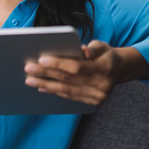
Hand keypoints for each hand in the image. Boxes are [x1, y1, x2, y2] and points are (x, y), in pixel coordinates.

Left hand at [24, 40, 148, 105]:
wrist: (120, 71)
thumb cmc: (106, 55)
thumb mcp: (104, 46)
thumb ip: (94, 47)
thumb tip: (83, 50)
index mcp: (105, 68)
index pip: (77, 67)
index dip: (58, 63)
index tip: (41, 59)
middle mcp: (102, 85)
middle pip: (68, 79)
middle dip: (46, 73)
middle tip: (28, 68)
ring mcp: (98, 96)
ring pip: (67, 91)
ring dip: (46, 85)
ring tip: (30, 80)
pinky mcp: (93, 102)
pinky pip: (70, 97)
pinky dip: (55, 92)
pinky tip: (42, 87)